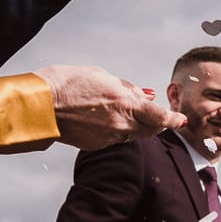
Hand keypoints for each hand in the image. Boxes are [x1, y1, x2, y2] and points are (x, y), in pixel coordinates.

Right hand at [36, 66, 184, 149]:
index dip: (173, 119)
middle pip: (150, 130)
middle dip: (156, 124)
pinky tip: (103, 120)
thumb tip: (146, 95)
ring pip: (132, 135)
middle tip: (158, 118)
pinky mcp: (97, 145)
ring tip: (120, 112)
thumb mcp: (101, 76)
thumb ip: (127, 88)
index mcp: (125, 103)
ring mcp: (109, 137)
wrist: (39, 104)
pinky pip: (115, 139)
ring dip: (135, 126)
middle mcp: (121, 123)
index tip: (182, 120)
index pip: (159, 116)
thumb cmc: (66, 84)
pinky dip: (116, 131)